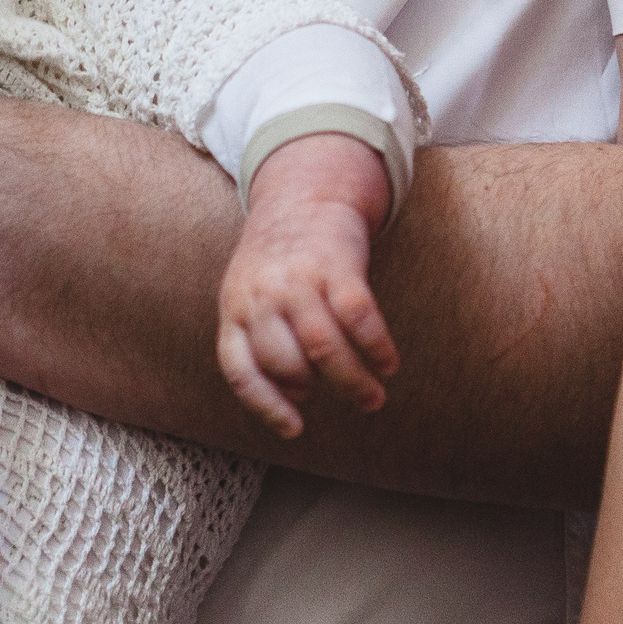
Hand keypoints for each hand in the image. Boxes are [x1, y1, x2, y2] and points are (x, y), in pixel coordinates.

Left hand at [216, 133, 398, 438]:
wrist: (303, 195)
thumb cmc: (277, 263)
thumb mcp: (248, 297)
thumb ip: (261, 343)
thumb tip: (295, 395)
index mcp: (234, 308)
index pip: (240, 369)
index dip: (266, 405)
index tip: (295, 428)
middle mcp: (262, 295)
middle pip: (288, 362)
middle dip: (323, 390)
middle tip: (357, 402)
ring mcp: (298, 279)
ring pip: (324, 347)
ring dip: (353, 381)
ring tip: (374, 396)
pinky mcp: (336, 265)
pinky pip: (358, 317)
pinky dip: (376, 347)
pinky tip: (388, 362)